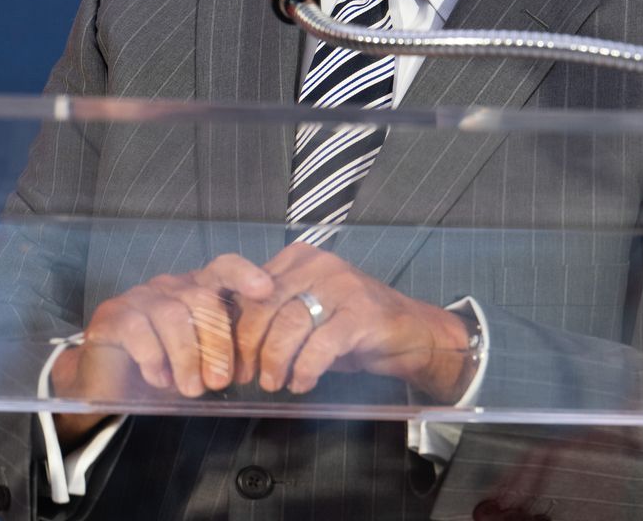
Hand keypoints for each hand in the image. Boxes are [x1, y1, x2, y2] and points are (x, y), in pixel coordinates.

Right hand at [48, 254, 275, 441]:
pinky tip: (158, 379)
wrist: (107, 384)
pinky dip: (154, 359)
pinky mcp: (111, 316)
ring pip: (173, 316)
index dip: (243, 275)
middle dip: (217, 343)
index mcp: (195, 292)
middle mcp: (168, 288)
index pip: (222, 269)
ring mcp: (138, 298)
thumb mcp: (198, 362)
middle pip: (202, 299)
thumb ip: (222, 354)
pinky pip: (139, 331)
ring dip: (187, 357)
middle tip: (219, 381)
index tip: (266, 290)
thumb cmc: (161, 371)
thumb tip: (254, 364)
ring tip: (191, 389)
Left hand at [232, 243, 468, 398]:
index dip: (236, 329)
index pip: (251, 290)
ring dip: (276, 360)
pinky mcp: (361, 312)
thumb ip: (273, 317)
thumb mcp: (306, 313)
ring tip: (273, 383)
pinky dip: (306, 367)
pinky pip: (322, 343)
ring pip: (290, 323)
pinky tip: (302, 383)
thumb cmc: (351, 327)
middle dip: (250, 346)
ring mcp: (341, 285)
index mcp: (296, 260)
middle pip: (265, 305)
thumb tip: (233, 347)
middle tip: (248, 376)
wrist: (411, 332)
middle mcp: (317, 265)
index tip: (230, 361)